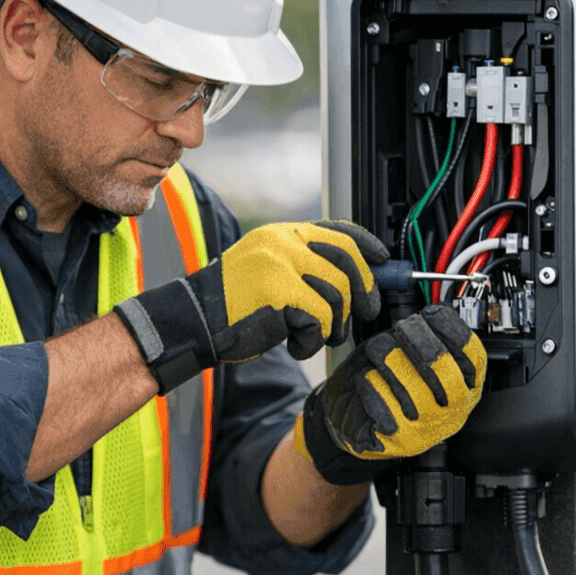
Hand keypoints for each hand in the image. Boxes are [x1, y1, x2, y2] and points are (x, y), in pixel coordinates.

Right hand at [114, 219, 387, 392]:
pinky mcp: (279, 292)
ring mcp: (280, 265)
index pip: (336, 229)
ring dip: (334, 324)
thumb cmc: (232, 306)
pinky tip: (295, 345)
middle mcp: (282, 243)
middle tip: (365, 312)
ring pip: (337, 293)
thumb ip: (303, 267)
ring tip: (314, 337)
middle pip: (346, 259)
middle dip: (364, 289)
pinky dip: (313, 340)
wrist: (193, 322)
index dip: (366, 245)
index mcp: (281, 234)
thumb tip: (354, 279)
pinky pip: (320, 317)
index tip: (383, 260)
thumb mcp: (268, 272)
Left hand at [295, 306, 486, 484]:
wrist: (354, 420)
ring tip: (377, 354)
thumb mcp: (410, 355)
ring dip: (387, 358)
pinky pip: (382, 398)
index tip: (430, 313)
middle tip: (401, 328)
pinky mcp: (399, 438)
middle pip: (443, 366)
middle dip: (418, 338)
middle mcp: (453, 412)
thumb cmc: (384, 385)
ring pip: (409, 381)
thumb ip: (427, 338)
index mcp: (464, 389)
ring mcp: (429, 427)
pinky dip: (368, 381)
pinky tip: (366, 380)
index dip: (452, 329)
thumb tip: (436, 312)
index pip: (474, 357)